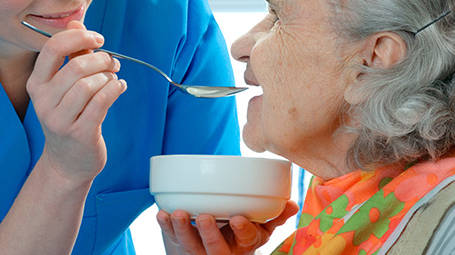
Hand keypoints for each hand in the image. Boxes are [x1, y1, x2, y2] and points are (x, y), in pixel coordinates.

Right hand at [27, 20, 126, 184]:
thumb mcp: (65, 86)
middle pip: (75, 67)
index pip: (52, 49)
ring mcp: (60, 120)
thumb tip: (77, 22)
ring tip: (114, 78)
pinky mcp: (80, 133)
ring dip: (108, 77)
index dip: (78, 37)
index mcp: (37, 84)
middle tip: (113, 62)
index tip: (97, 38)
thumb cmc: (70, 117)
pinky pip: (101, 102)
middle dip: (101, 59)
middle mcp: (44, 101)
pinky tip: (119, 88)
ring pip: (89, 84)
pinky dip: (115, 90)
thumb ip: (72, 55)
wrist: (67, 162)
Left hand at [157, 201, 298, 254]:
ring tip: (177, 214)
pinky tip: (162, 214)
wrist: (219, 250)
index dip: (243, 229)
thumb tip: (293, 204)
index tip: (238, 218)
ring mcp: (201, 251)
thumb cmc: (241, 234)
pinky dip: (166, 227)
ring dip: (183, 230)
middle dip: (209, 235)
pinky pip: (173, 240)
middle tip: (204, 216)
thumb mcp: (262, 229)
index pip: (246, 239)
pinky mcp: (183, 245)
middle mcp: (222, 251)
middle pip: (215, 249)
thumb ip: (275, 216)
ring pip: (191, 246)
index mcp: (243, 245)